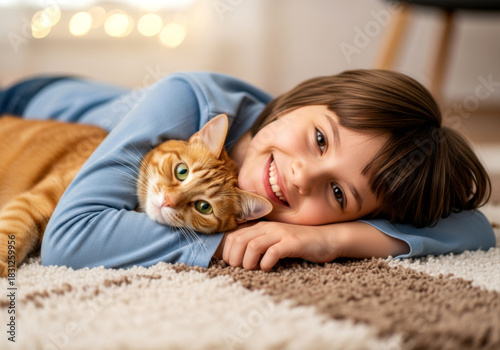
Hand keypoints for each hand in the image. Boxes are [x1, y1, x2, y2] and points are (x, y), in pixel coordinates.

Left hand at [221, 221, 340, 271]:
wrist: (326, 239)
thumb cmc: (298, 244)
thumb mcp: (274, 241)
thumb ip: (258, 245)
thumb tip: (236, 259)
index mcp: (261, 227)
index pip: (233, 236)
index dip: (227, 252)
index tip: (233, 265)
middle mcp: (268, 228)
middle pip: (239, 240)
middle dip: (235, 258)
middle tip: (241, 269)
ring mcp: (281, 234)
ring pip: (252, 245)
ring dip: (248, 262)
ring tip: (253, 269)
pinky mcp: (293, 243)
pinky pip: (273, 252)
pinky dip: (266, 263)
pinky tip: (268, 268)